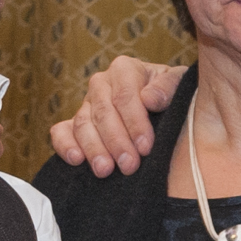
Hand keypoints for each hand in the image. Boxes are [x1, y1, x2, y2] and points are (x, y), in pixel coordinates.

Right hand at [48, 57, 185, 174]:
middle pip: (103, 113)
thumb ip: (168, 88)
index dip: (134, 123)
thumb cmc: (172, 96)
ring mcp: (86, 104)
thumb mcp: (180, 86)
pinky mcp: (74, 124)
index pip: (125, 96)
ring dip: (94, 149)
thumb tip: (150, 99)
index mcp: (125, 70)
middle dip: (116, 141)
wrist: (163, 108)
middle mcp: (101, 84)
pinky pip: (61, 132)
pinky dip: (65, 145)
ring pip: (83, 125)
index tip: (146, 147)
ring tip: (105, 170)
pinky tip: (76, 160)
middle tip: (129, 165)